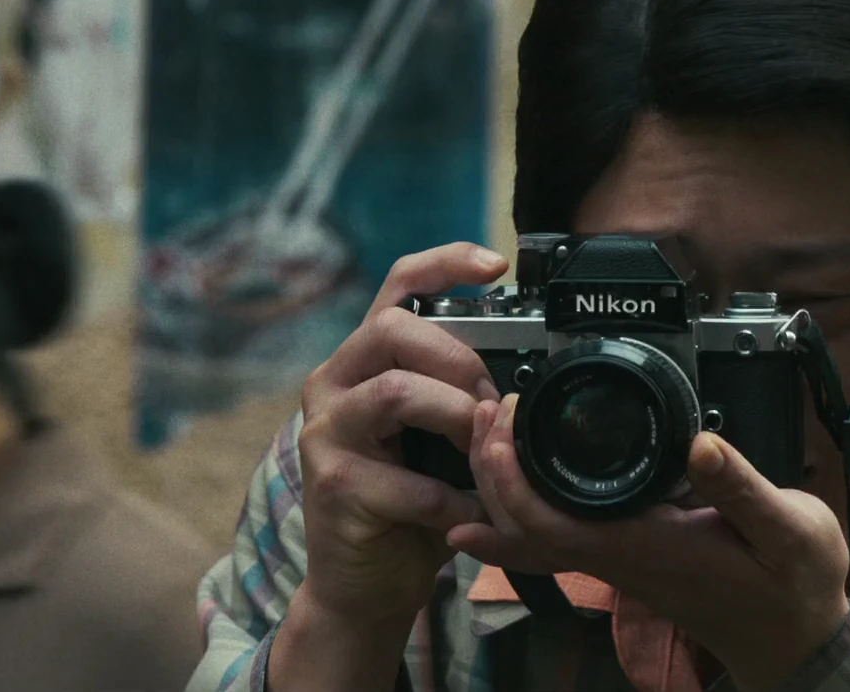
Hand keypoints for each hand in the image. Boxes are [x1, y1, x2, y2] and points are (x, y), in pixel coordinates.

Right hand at [291, 242, 505, 627]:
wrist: (364, 585)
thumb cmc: (409, 506)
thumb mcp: (438, 440)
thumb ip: (461, 398)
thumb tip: (523, 379)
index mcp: (363, 363)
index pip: (396, 287)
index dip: (444, 264)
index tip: (494, 265)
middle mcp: (333, 385)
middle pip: (393, 329)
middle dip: (459, 358)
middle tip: (490, 402)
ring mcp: (326, 434)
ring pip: (397, 391)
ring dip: (456, 418)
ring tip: (479, 451)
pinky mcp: (333, 486)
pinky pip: (408, 481)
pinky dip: (453, 502)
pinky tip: (468, 517)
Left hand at [449, 396, 849, 690]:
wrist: (796, 638)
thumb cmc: (795, 587)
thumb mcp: (790, 531)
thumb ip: (743, 488)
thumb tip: (700, 442)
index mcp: (652, 549)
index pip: (555, 526)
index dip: (516, 484)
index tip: (504, 431)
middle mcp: (623, 559)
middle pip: (527, 528)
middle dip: (493, 471)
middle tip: (486, 410)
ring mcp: (621, 562)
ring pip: (536, 534)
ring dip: (504, 486)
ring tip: (491, 429)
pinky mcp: (628, 557)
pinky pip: (558, 538)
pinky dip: (525, 510)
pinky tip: (506, 496)